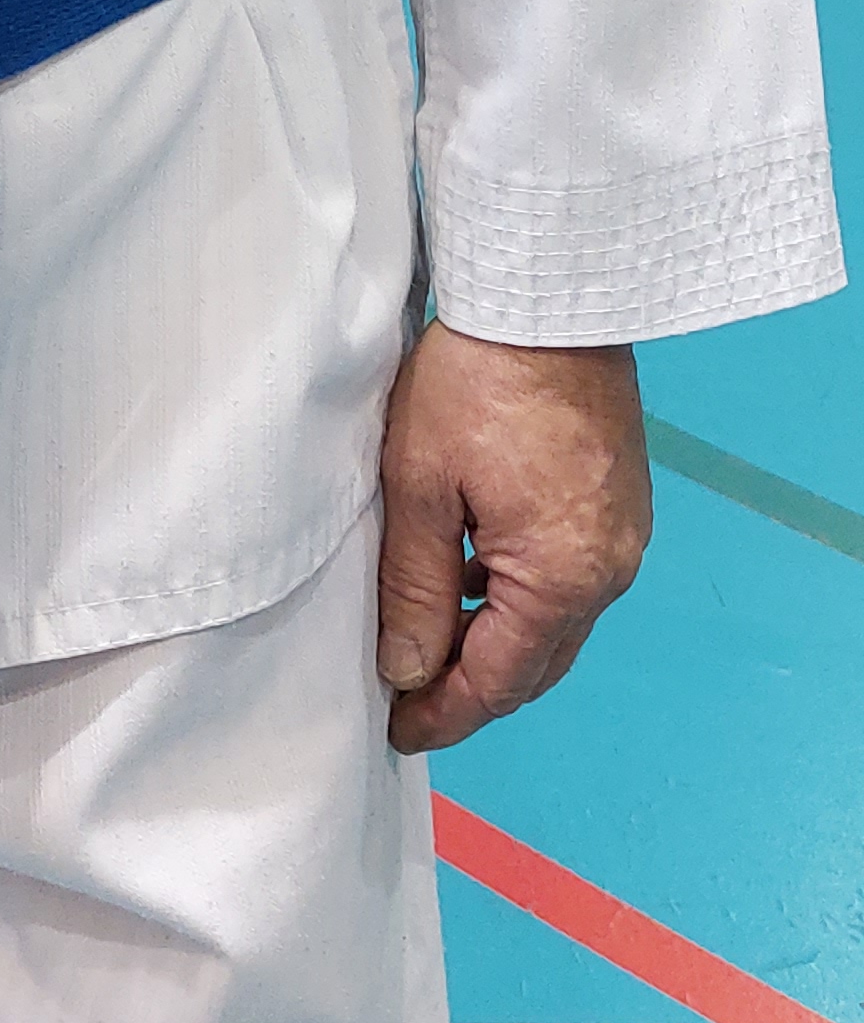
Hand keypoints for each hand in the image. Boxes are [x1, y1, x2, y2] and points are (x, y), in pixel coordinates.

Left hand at [375, 321, 649, 753]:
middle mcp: (607, 570)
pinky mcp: (621, 504)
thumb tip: (405, 670)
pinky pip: (572, 580)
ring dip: (499, 643)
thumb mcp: (420, 485)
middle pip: (535, 664)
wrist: (548, 292)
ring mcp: (623, 537)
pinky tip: (476, 579)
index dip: (443, 713)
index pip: (496, 680)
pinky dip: (524, 598)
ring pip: (555, 625)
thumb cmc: (477, 378)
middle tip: (409, 699)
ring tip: (432, 643)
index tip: (398, 730)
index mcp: (560, 577)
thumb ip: (414, 587)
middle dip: (472, 689)